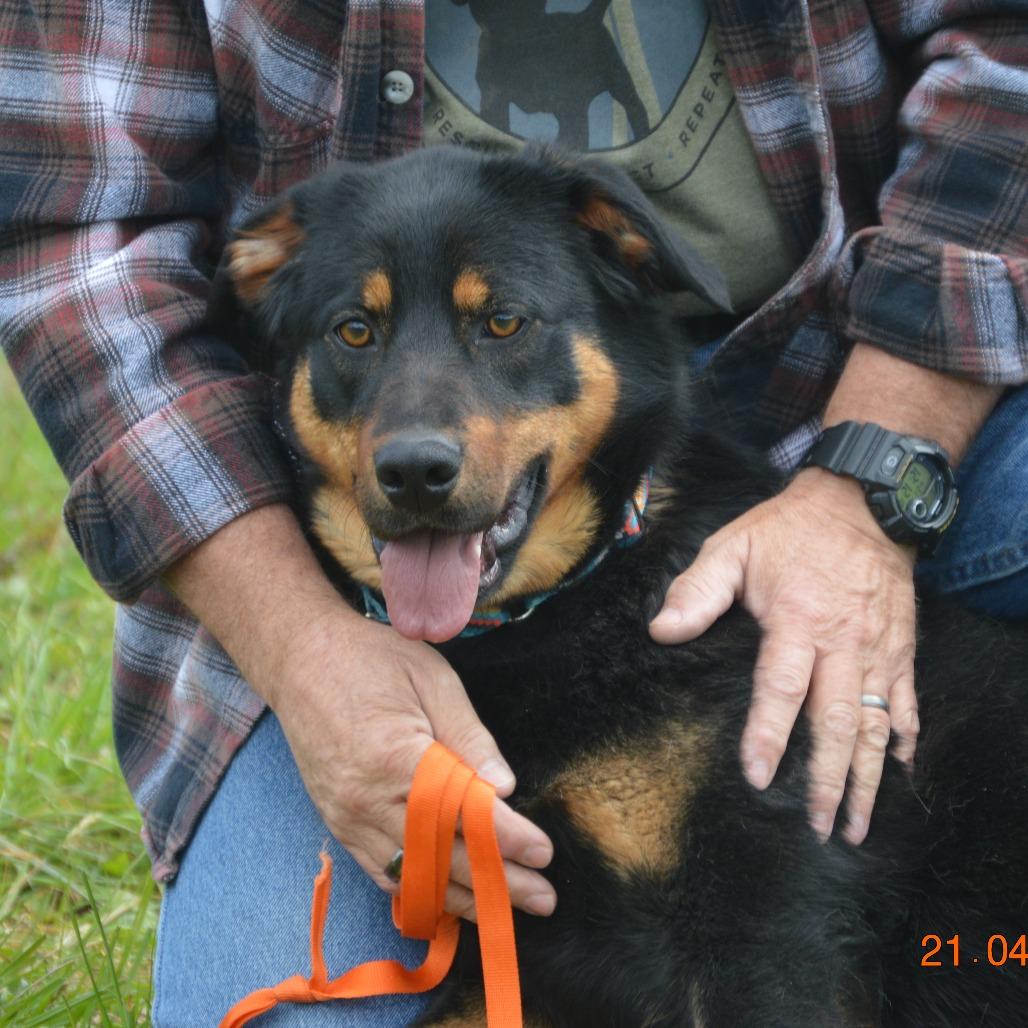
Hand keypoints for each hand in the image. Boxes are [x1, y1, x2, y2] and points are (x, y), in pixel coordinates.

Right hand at [265, 604, 556, 920]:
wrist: (301, 660)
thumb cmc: (371, 660)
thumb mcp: (432, 680)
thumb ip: (469, 737)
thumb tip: (503, 787)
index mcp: (394, 757)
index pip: (461, 813)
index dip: (507, 838)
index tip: (544, 853)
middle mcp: (366, 799)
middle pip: (440, 856)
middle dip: (496, 882)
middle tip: (543, 898)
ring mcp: (346, 818)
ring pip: (411, 876)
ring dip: (461, 898)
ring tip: (506, 909)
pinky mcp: (338, 825)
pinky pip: (381, 873)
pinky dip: (420, 891)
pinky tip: (452, 898)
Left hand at [649, 467, 918, 844]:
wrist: (863, 501)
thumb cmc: (789, 528)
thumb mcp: (733, 545)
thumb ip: (697, 589)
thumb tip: (662, 631)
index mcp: (797, 619)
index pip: (782, 687)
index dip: (769, 734)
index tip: (759, 777)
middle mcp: (843, 641)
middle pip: (837, 721)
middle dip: (828, 779)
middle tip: (818, 825)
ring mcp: (877, 648)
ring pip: (877, 724)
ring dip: (867, 776)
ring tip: (856, 822)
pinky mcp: (900, 646)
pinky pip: (908, 700)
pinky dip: (906, 738)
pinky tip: (901, 771)